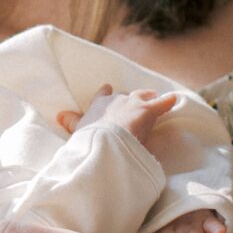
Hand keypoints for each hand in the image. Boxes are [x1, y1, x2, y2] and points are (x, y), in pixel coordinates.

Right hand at [57, 84, 176, 146]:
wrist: (106, 142)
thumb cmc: (90, 138)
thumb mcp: (77, 130)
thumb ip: (70, 122)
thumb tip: (59, 114)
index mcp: (99, 104)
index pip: (103, 94)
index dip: (107, 93)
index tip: (108, 90)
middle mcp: (117, 99)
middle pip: (125, 95)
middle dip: (129, 100)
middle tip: (132, 106)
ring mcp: (134, 103)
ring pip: (143, 95)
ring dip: (147, 97)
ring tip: (152, 99)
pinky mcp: (149, 110)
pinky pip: (163, 103)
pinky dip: (168, 101)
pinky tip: (174, 99)